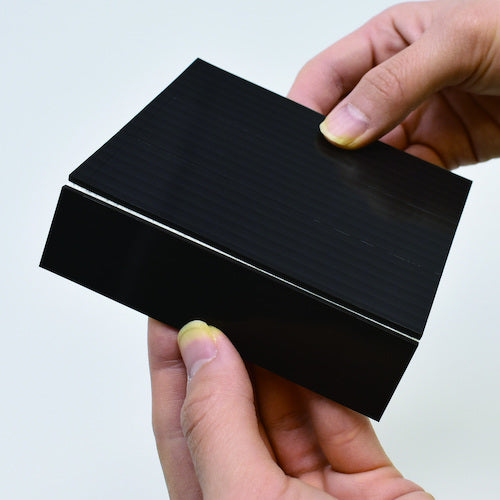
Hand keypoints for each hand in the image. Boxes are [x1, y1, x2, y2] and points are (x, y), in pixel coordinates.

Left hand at [148, 319, 432, 498]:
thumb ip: (218, 426)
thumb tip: (203, 352)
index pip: (181, 426)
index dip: (171, 369)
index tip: (166, 319)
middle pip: (231, 408)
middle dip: (221, 353)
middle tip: (213, 305)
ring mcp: (312, 490)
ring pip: (285, 403)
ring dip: (273, 359)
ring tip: (257, 317)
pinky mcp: (366, 480)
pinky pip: (339, 412)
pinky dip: (326, 378)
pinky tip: (308, 348)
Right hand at [288, 0, 499, 167]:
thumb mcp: (458, 40)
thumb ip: (393, 83)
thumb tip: (340, 127)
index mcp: (389, 40)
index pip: (326, 76)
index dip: (305, 105)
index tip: (300, 138)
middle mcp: (397, 81)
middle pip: (344, 120)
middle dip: (335, 145)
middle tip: (336, 163)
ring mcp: (417, 118)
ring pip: (373, 154)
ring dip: (369, 170)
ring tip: (374, 177)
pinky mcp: (441, 150)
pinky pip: (408, 174)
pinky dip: (403, 185)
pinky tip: (408, 184)